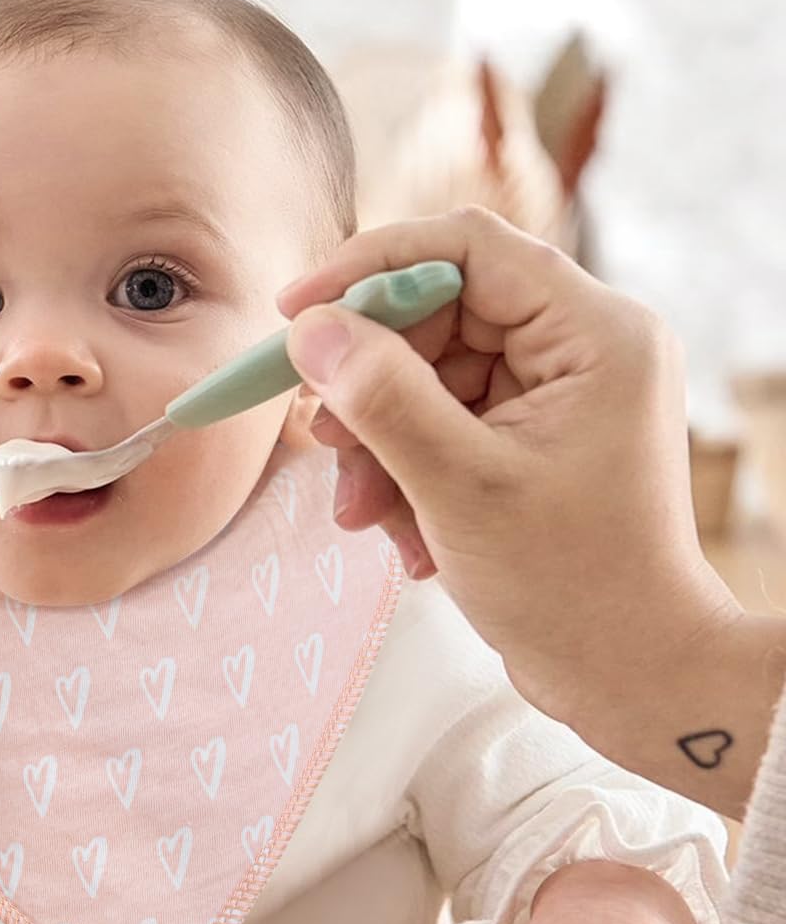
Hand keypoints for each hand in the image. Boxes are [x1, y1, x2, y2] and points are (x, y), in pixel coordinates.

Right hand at [277, 207, 776, 818]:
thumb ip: (382, 399)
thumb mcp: (460, 487)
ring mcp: (557, 393)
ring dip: (380, 443)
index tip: (294, 312)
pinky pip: (442, 422)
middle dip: (369, 384)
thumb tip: (309, 330)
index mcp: (594, 333)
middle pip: (438, 315)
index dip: (369, 268)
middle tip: (320, 441)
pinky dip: (407, 472)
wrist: (629, 675)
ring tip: (362, 514)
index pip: (466, 247)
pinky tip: (404, 535)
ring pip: (428, 376)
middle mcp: (582, 346)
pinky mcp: (532, 436)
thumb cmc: (572, 587)